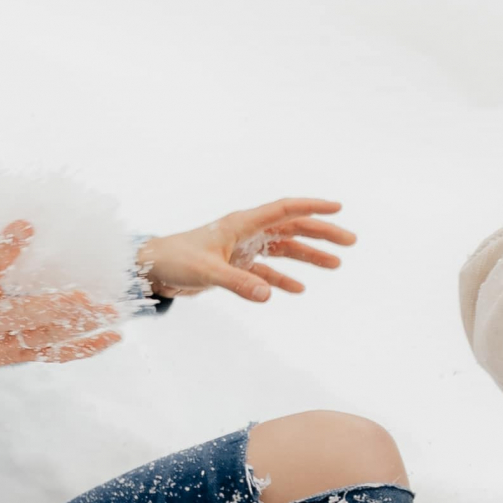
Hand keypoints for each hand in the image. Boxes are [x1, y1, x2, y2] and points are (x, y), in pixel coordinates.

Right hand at [0, 207, 121, 402]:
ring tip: (112, 310)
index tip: (26, 224)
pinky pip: (52, 355)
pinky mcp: (14, 357)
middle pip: (20, 314)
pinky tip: (113, 336)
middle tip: (84, 294)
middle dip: (53, 307)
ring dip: (80, 326)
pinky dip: (83, 349)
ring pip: (44, 337)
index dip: (3, 248)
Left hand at [136, 198, 355, 302]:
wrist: (153, 269)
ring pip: (284, 249)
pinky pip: (266, 272)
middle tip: (350, 241)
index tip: (338, 207)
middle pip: (292, 228)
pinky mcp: (236, 266)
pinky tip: (298, 289)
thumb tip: (269, 296)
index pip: (284, 209)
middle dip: (322, 233)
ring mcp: (243, 249)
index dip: (312, 207)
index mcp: (242, 223)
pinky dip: (282, 279)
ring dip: (308, 256)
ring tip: (336, 264)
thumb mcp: (207, 272)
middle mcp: (247, 232)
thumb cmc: (175, 260)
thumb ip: (239, 283)